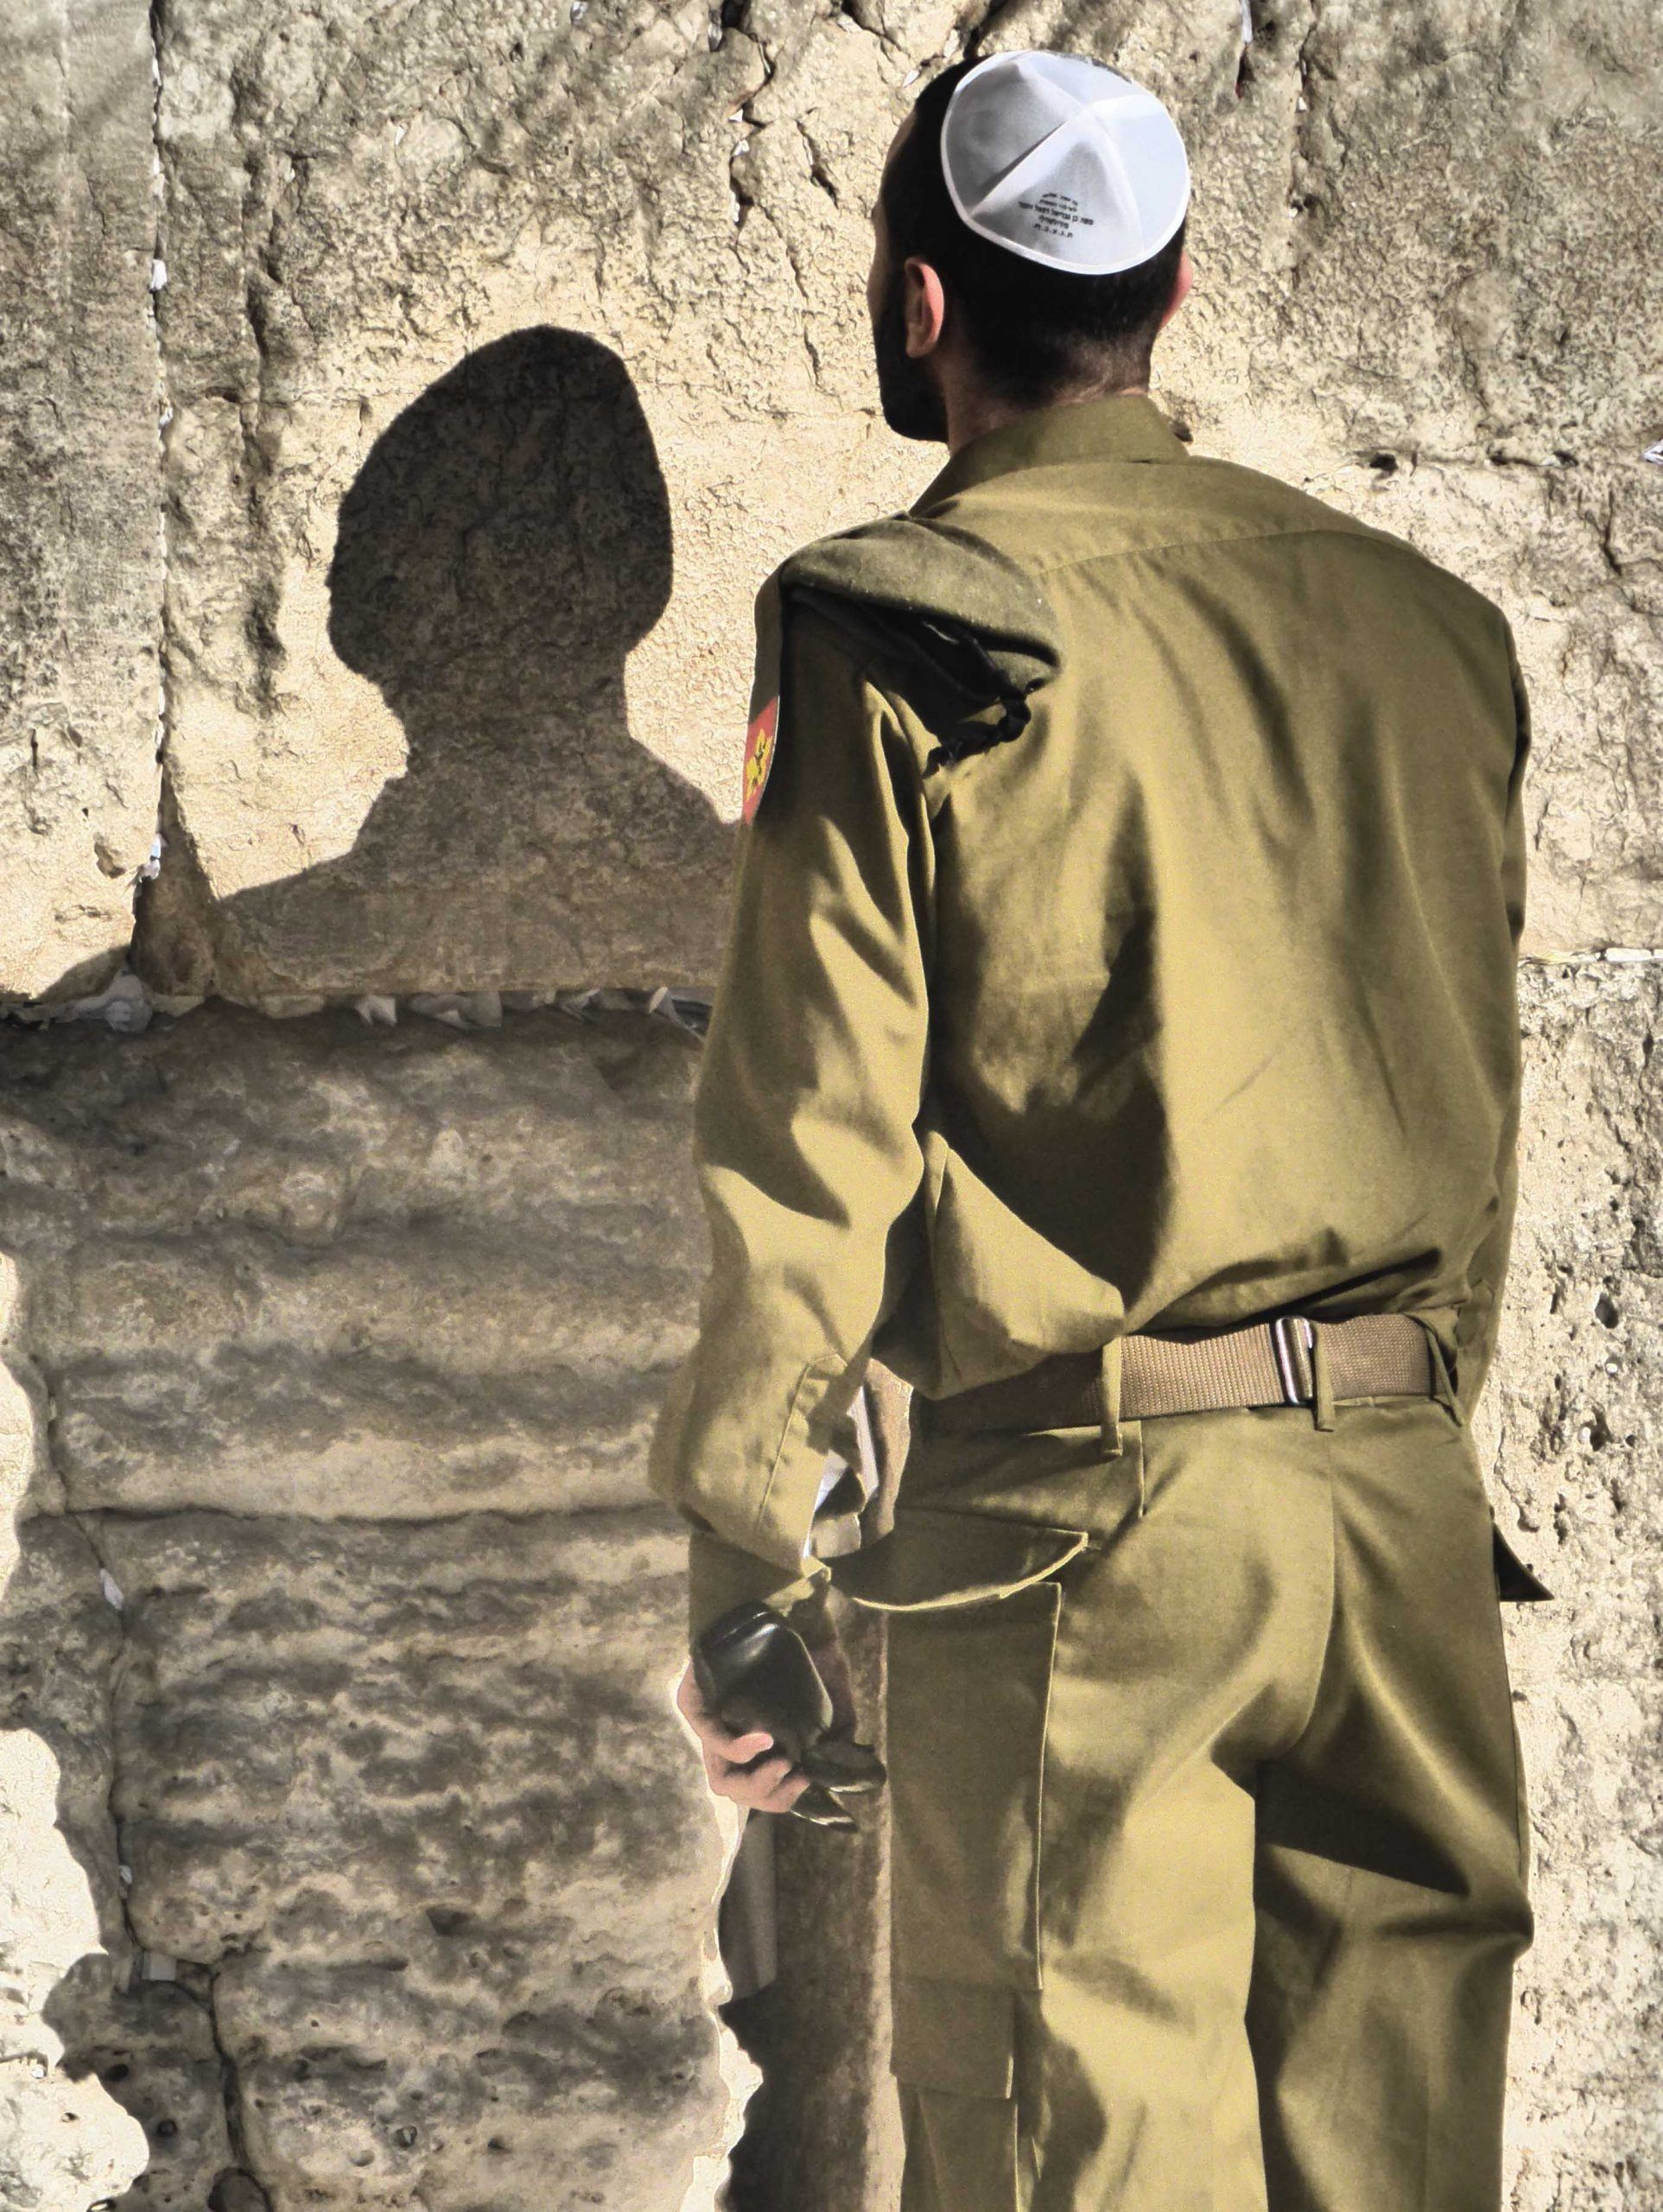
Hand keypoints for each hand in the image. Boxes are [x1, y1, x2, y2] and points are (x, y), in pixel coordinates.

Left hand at [675, 1616, 879, 1816]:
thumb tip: (842, 1768)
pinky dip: (737, 1748)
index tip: (804, 1782)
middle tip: (794, 1777)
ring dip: (753, 1780)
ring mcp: (708, 1717)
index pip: (756, 1787)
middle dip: (767, 1796)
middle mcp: (729, 1732)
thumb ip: (837, 1729)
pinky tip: (763, 1738)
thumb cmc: (809, 1643)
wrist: (792, 1601)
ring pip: (719, 1775)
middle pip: (735, 1789)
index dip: (780, 1798)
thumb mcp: (832, 1691)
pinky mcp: (694, 1698)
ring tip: (782, 1762)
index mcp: (755, 1736)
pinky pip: (708, 1735)